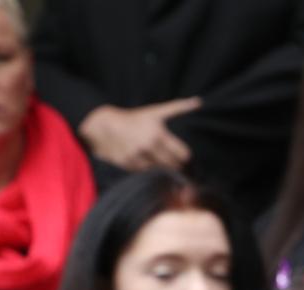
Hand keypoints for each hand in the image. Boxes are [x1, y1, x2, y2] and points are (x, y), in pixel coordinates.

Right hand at [78, 97, 201, 171]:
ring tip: (159, 160)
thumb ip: (179, 107)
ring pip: (159, 170)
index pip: (183, 155)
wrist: (104, 124)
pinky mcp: (128, 164)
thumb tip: (199, 101)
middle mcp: (148, 146)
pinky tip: (146, 161)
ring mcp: (137, 156)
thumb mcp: (156, 111)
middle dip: (176, 164)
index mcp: (158, 134)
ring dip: (162, 168)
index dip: (185, 156)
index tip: (183, 155)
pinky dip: (147, 169)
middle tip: (175, 161)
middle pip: (173, 165)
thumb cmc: (135, 118)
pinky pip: (144, 173)